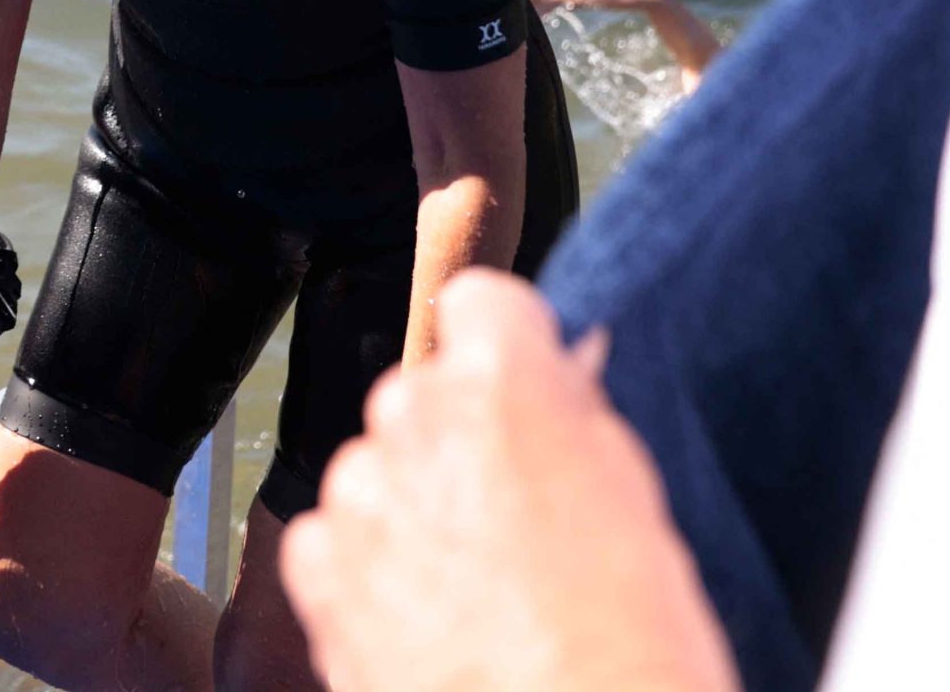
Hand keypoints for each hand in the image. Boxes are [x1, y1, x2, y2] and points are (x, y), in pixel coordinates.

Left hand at [280, 272, 738, 691]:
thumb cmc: (630, 647)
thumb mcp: (634, 499)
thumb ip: (572, 420)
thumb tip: (551, 382)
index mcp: (503, 381)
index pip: (481, 303)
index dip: (507, 349)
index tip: (522, 389)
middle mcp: (413, 414)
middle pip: (423, 393)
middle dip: (458, 439)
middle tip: (515, 520)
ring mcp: (355, 491)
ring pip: (377, 467)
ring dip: (412, 507)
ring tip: (478, 591)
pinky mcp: (315, 566)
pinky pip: (333, 537)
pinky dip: (367, 570)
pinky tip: (427, 621)